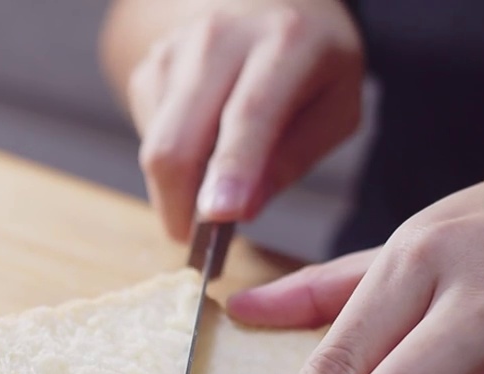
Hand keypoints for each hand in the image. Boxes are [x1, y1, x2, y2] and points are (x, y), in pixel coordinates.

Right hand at [102, 0, 363, 240]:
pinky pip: (149, 137)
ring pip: (156, 147)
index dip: (231, 169)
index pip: (249, 114)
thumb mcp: (335, 111)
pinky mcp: (149, 67)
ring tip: (217, 180)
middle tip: (198, 240)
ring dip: (178, 187)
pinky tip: (205, 142)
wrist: (269, 5)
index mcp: (285, 43)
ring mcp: (175, 50)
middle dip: (180, 204)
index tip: (217, 218)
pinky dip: (174, 159)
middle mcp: (220, 38)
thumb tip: (236, 209)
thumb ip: (292, 159)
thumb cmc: (312, 67)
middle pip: (176, 140)